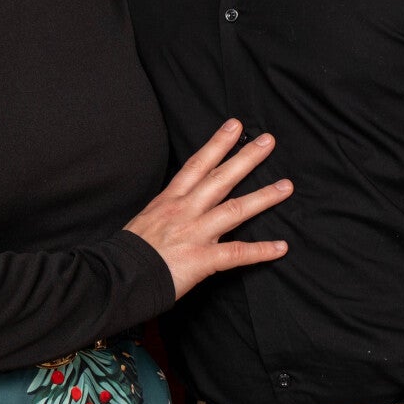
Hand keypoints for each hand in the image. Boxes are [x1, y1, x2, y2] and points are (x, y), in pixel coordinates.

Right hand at [125, 119, 291, 299]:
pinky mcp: (202, 260)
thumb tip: (180, 206)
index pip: (197, 165)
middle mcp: (185, 211)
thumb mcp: (145, 220)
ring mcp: (195, 234)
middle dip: (246, 158)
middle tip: (269, 141)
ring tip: (286, 187)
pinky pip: (237, 254)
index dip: (218, 144)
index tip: (235, 126)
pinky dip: (261, 251)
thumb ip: (166, 210)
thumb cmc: (129, 252)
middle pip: (220, 178)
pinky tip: (281, 247)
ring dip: (264, 197)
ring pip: (235, 210)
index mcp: (169, 200)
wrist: (117, 277)